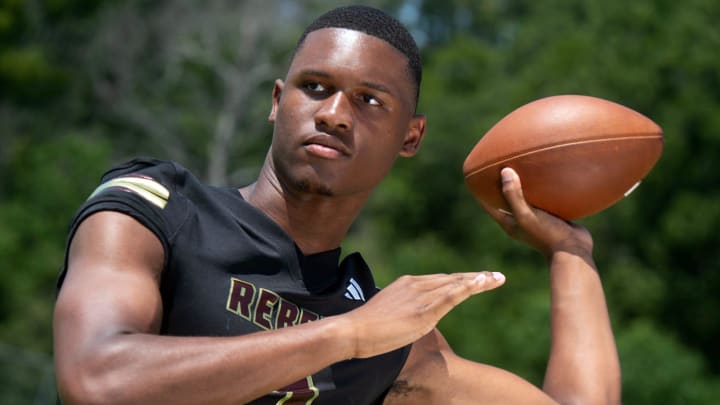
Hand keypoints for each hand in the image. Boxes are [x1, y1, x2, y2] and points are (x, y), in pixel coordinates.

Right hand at [340, 271, 504, 358]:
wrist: (354, 330)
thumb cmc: (367, 328)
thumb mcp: (390, 315)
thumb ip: (405, 312)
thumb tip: (412, 318)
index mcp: (408, 284)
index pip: (441, 281)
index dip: (461, 280)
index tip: (476, 280)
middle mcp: (416, 284)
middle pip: (452, 279)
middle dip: (475, 278)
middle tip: (495, 276)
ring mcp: (421, 295)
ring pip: (456, 284)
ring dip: (479, 280)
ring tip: (497, 278)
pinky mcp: (424, 309)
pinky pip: (452, 295)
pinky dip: (469, 287)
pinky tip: (483, 283)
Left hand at [481, 168, 592, 259]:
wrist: (574, 250)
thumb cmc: (546, 234)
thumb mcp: (525, 215)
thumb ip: (513, 195)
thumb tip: (505, 171)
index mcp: (509, 222)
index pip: (488, 204)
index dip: (481, 191)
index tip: (475, 175)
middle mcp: (521, 219)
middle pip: (507, 198)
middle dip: (503, 183)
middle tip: (500, 163)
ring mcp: (537, 218)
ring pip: (527, 197)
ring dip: (525, 184)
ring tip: (523, 164)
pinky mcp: (552, 215)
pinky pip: (545, 198)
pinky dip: (544, 187)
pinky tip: (548, 173)